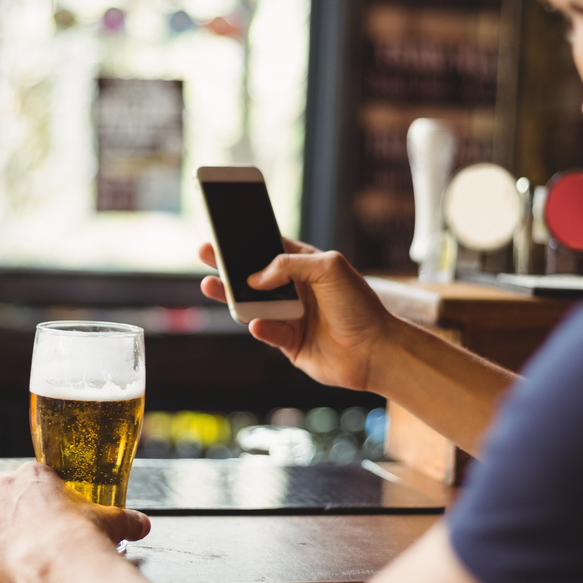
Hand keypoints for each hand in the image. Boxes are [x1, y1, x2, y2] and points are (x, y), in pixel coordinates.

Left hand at [0, 462, 150, 582]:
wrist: (60, 559)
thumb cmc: (85, 537)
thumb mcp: (111, 521)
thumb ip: (125, 519)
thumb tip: (144, 525)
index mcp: (37, 475)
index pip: (20, 475)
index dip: (22, 493)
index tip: (30, 508)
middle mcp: (4, 484)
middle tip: (5, 523)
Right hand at [199, 238, 394, 392]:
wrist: (375, 350)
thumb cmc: (359, 305)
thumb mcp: (328, 267)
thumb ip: (289, 264)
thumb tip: (256, 277)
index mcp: (307, 265)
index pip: (271, 248)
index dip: (248, 241)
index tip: (225, 231)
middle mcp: (296, 290)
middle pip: (254, 275)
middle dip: (228, 265)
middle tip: (206, 253)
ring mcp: (291, 317)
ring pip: (252, 304)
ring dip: (232, 296)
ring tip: (211, 285)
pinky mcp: (290, 343)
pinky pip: (266, 332)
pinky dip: (260, 327)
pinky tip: (256, 322)